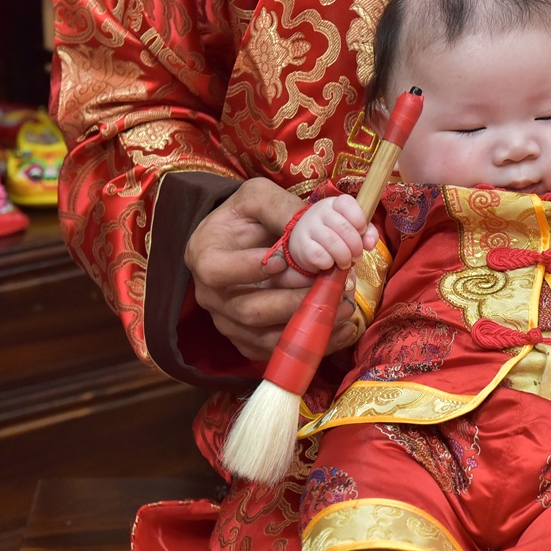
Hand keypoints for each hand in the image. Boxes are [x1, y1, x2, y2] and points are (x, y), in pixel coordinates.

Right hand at [185, 177, 358, 360]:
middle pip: (251, 311)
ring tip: (345, 306)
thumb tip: (317, 224)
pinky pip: (281, 352)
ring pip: (268, 339)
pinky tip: (343, 327)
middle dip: (297, 302)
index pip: (218, 271)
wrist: (241, 241)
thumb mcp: (258, 198)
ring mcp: (230, 325)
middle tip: (335, 288)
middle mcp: (212, 298)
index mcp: (205, 257)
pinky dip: (315, 344)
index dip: (250, 269)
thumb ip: (281, 207)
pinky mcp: (250, 343)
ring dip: (310, 326)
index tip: (284, 260)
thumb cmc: (247, 217)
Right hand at [288, 195, 377, 272]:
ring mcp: (308, 227)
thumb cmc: (334, 234)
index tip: (362, 232)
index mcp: (334, 203)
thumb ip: (367, 232)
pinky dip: (329, 263)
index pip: (347, 204)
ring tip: (345, 262)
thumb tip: (370, 244)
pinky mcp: (301, 244)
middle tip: (356, 256)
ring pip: (333, 243)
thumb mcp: (353, 227)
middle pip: (344, 228)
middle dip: (356, 247)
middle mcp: (319, 211)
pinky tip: (329, 263)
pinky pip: (320, 256)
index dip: (360, 220)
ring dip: (344, 257)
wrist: (304, 242)